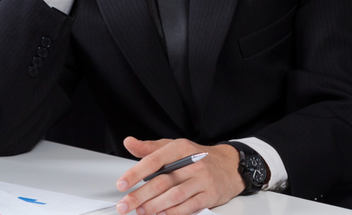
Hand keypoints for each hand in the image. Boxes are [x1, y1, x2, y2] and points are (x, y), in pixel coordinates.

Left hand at [115, 137, 243, 214]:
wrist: (229, 165)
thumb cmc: (197, 156)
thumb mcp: (174, 146)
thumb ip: (149, 148)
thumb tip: (129, 142)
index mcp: (180, 148)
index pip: (153, 161)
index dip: (135, 173)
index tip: (122, 184)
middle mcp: (192, 163)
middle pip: (162, 182)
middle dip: (140, 196)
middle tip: (126, 204)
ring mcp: (203, 180)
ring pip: (174, 196)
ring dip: (155, 206)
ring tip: (141, 211)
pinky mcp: (210, 195)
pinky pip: (190, 207)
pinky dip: (174, 212)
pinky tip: (162, 214)